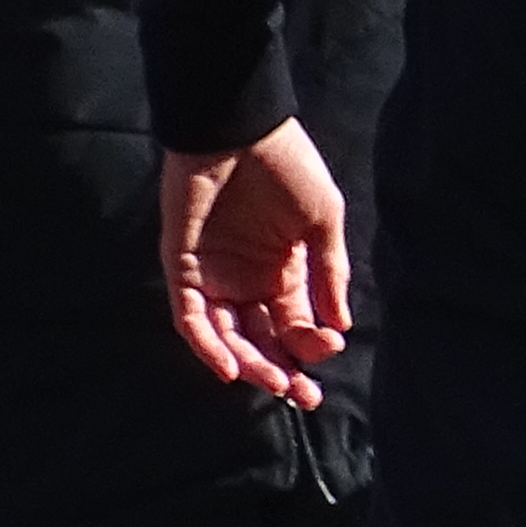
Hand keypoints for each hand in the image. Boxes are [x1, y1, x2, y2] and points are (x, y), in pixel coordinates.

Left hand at [159, 119, 352, 402]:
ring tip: (273, 382)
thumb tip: (341, 325)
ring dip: (250, 364)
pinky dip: (207, 344)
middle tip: (304, 396)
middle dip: (283, 371)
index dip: (313, 345)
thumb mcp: (323, 220)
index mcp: (284, 272)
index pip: (296, 325)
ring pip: (228, 337)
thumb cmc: (286, 168)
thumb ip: (329, 273)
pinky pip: (191, 318)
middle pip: (263, 340)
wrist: (239, 130)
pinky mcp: (184, 269)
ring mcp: (214, 278)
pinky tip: (229, 366)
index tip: (331, 348)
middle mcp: (248, 282)